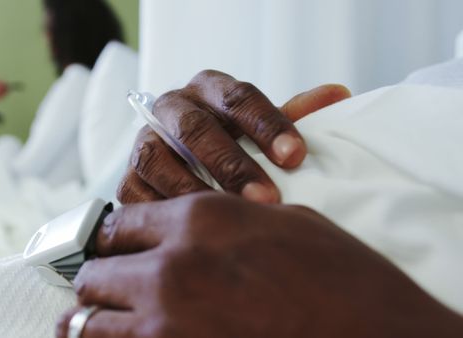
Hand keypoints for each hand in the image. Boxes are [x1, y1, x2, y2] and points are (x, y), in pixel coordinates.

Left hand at [57, 193, 462, 337]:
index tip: (111, 249)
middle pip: (95, 272)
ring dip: (94, 319)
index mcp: (196, 218)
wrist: (374, 331)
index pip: (117, 223)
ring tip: (101, 322)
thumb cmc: (337, 276)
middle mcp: (172, 265)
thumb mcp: (279, 223)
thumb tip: (187, 231)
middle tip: (111, 289)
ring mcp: (168, 320)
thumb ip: (219, 222)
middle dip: (102, 281)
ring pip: (88, 319)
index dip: (111, 238)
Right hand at [117, 70, 350, 203]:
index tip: (296, 156)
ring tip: (225, 220)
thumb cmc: (236, 146)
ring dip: (192, 191)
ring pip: (156, 159)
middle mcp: (171, 109)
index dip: (266, 125)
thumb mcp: (264, 129)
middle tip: (266, 196)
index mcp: (209, 89)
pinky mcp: (127, 178)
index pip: (237, 97)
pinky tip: (188, 232)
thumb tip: (337, 95)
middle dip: (230, 163)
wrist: (190, 165)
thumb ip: (294, 114)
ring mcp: (144, 142)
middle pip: (193, 128)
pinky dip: (161, 212)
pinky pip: (135, 194)